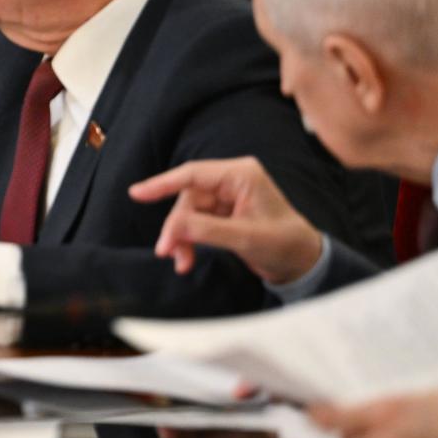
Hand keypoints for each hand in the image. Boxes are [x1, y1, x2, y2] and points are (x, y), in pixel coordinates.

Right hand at [129, 156, 322, 284]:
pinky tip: (186, 259)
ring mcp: (226, 197)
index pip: (193, 174)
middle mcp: (231, 180)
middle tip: (167, 251)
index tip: (136, 193)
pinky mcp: (222, 213)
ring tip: (181, 262)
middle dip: (177, 226)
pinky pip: (194, 223)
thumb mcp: (246, 238)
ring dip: (181, 237)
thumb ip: (207, 230)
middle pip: (187, 198)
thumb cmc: (284, 244)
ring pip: (187, 213)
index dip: (162, 183)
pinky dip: (188, 241)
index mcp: (241, 174)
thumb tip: (172, 227)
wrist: (301, 263)